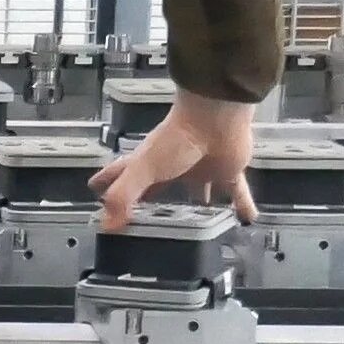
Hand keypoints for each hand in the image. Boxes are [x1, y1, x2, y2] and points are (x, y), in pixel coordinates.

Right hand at [90, 87, 257, 230]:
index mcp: (149, 165)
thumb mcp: (143, 169)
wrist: (215, 118)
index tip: (96, 193)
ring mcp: (202, 169)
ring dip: (200, 206)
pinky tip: (248, 219)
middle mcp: (174, 168)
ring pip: (199, 192)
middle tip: (149, 219)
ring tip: (200, 225)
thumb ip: (123, 196)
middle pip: (160, 188)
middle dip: (153, 202)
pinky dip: (242, 206)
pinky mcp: (226, 171)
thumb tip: (106, 223)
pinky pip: (236, 193)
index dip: (108, 185)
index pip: (122, 177)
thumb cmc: (178, 137)